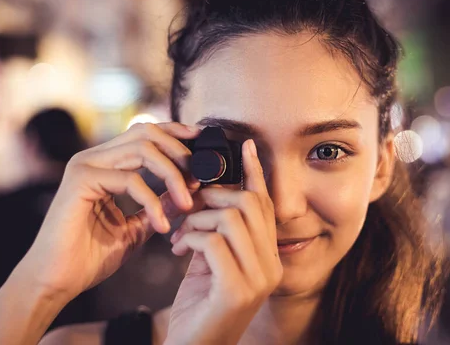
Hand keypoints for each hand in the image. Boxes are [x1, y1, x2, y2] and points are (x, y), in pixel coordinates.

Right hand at [12, 122, 202, 302]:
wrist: (55, 281)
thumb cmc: (89, 257)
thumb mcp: (135, 229)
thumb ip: (158, 206)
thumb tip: (188, 191)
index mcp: (104, 164)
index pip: (144, 133)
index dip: (175, 133)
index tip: (202, 143)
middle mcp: (93, 158)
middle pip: (146, 132)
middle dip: (179, 150)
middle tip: (199, 177)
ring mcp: (84, 165)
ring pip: (142, 150)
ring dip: (173, 175)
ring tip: (188, 202)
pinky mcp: (80, 180)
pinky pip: (130, 180)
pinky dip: (153, 202)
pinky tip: (163, 225)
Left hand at [165, 139, 282, 344]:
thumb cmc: (199, 304)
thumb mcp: (210, 261)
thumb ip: (216, 230)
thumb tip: (207, 193)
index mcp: (267, 256)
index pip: (266, 205)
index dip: (255, 172)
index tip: (245, 145)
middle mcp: (271, 266)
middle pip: (251, 204)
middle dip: (214, 196)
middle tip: (187, 205)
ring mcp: (258, 279)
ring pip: (232, 218)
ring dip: (197, 219)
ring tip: (180, 235)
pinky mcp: (237, 290)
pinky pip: (213, 241)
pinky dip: (190, 238)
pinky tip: (179, 251)